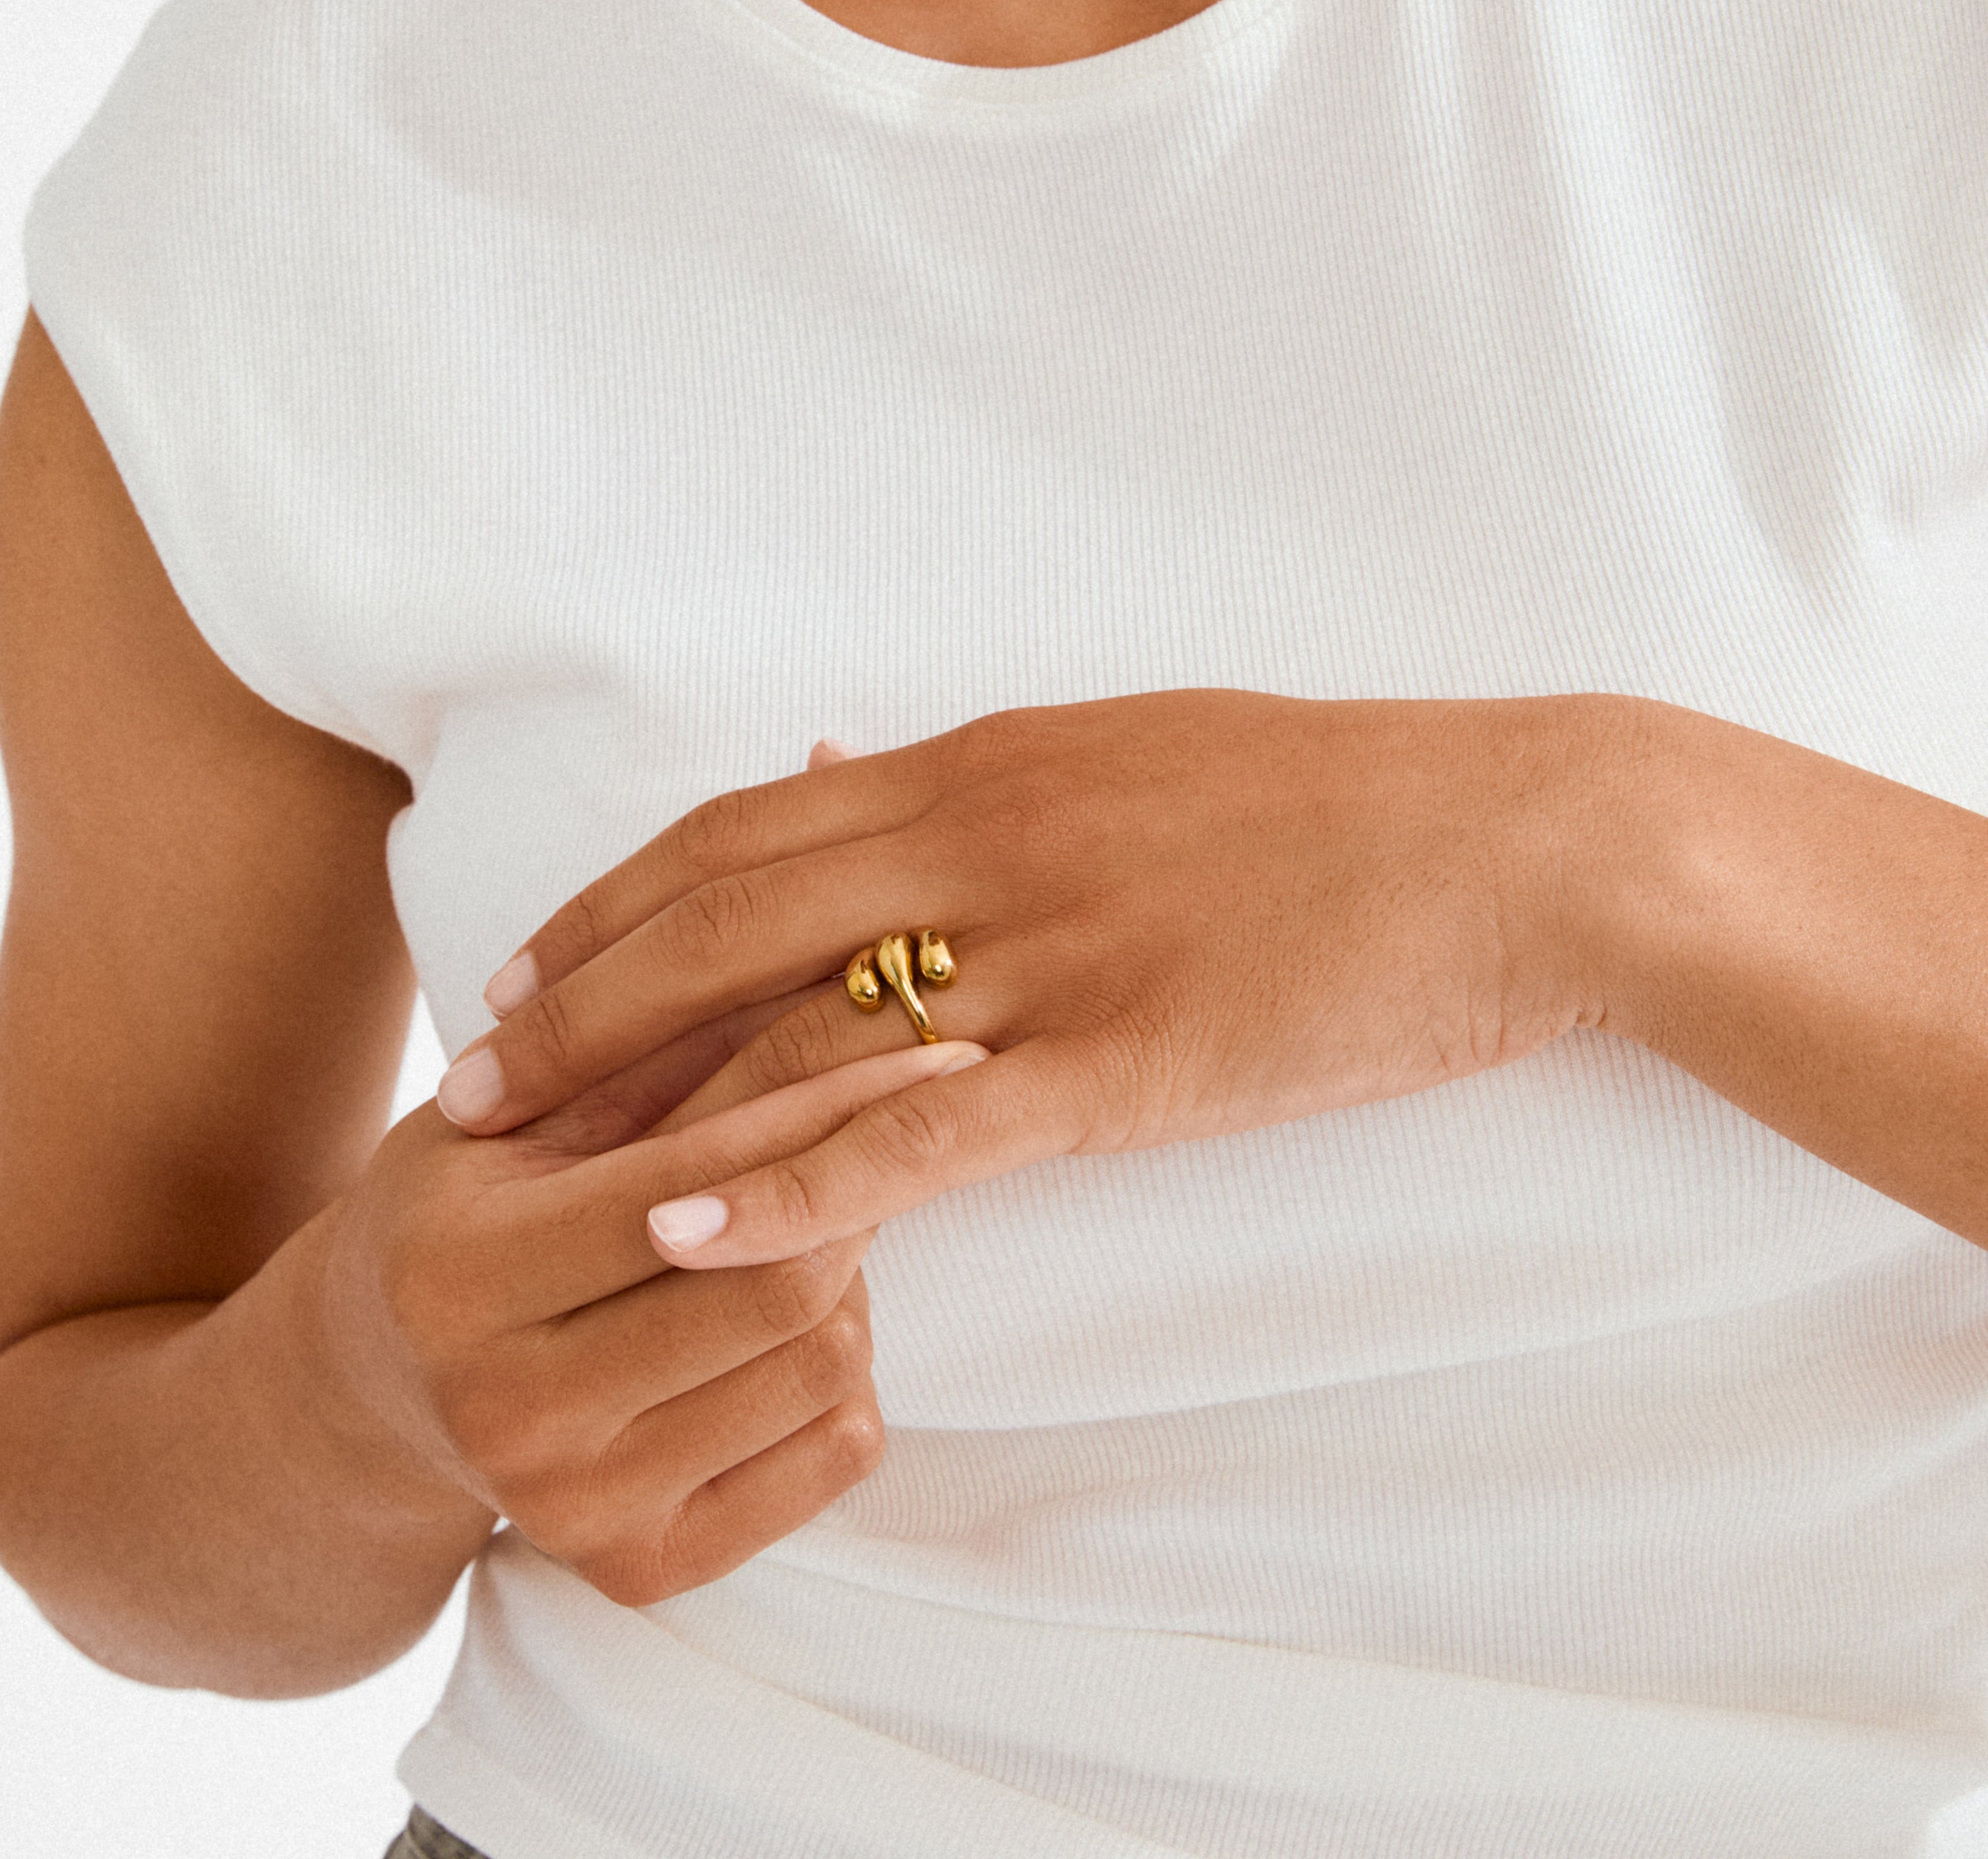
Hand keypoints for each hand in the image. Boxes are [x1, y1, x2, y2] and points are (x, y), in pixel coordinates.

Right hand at [314, 1030, 981, 1603]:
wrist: (377, 1386)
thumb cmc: (464, 1207)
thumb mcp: (516, 1110)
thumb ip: (648, 1051)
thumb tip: (827, 968)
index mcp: (459, 1273)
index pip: (694, 1182)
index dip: (829, 1106)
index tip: (942, 1045)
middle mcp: (507, 1412)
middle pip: (779, 1288)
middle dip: (852, 1189)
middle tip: (880, 1130)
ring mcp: (572, 1511)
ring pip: (821, 1366)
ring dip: (847, 1279)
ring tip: (804, 1229)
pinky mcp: (640, 1572)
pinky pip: (833, 1454)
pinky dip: (844, 1374)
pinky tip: (789, 1326)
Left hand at [436, 690, 1649, 1266]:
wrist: (1519, 841)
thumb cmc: (1342, 801)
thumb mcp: (1140, 753)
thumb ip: (994, 775)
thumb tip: (859, 771)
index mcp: (991, 762)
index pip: (749, 830)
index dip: (617, 898)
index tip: (524, 963)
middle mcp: (988, 838)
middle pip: (724, 915)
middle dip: (579, 999)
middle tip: (468, 1080)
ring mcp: (1049, 949)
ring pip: (794, 1021)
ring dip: (642, 1095)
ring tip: (521, 1164)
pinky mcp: (1123, 1058)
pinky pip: (922, 1128)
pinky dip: (790, 1184)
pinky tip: (691, 1233)